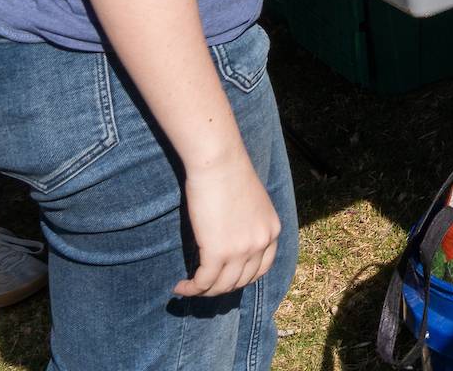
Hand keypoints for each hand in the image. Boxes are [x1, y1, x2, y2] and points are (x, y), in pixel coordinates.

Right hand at [175, 158, 281, 297]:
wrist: (219, 162)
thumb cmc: (230, 174)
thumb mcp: (251, 203)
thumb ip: (248, 225)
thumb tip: (230, 241)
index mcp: (272, 230)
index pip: (261, 269)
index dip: (242, 279)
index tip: (225, 280)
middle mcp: (261, 243)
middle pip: (241, 281)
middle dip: (221, 288)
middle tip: (202, 285)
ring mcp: (242, 250)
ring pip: (222, 286)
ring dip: (203, 292)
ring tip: (189, 288)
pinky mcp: (218, 252)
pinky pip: (203, 282)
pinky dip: (191, 289)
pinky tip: (180, 287)